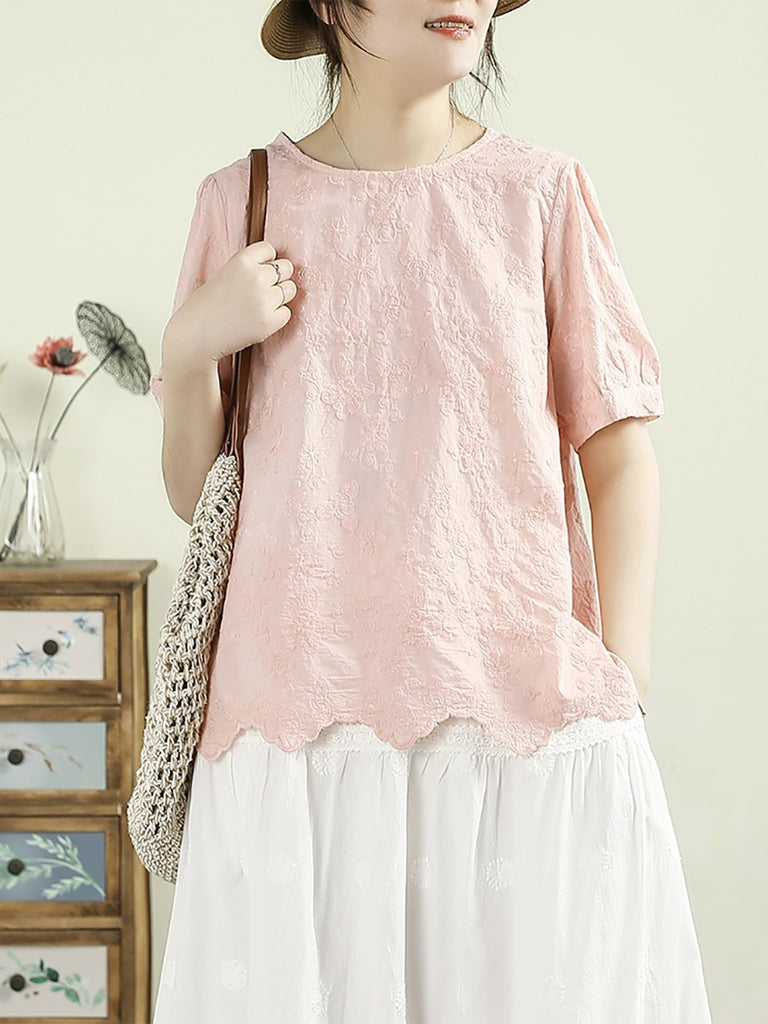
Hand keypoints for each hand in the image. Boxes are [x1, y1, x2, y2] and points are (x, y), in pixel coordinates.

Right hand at [165, 239, 297, 365]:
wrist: (195, 335)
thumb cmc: (206, 306)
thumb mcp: (225, 274)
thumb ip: (249, 268)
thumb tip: (276, 268)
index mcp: (242, 260)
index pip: (270, 250)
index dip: (266, 262)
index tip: (258, 272)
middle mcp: (256, 277)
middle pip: (287, 268)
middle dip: (278, 278)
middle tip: (261, 291)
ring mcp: (265, 300)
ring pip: (291, 290)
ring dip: (280, 297)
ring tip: (259, 305)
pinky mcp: (269, 322)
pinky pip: (287, 313)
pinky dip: (277, 317)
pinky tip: (258, 319)